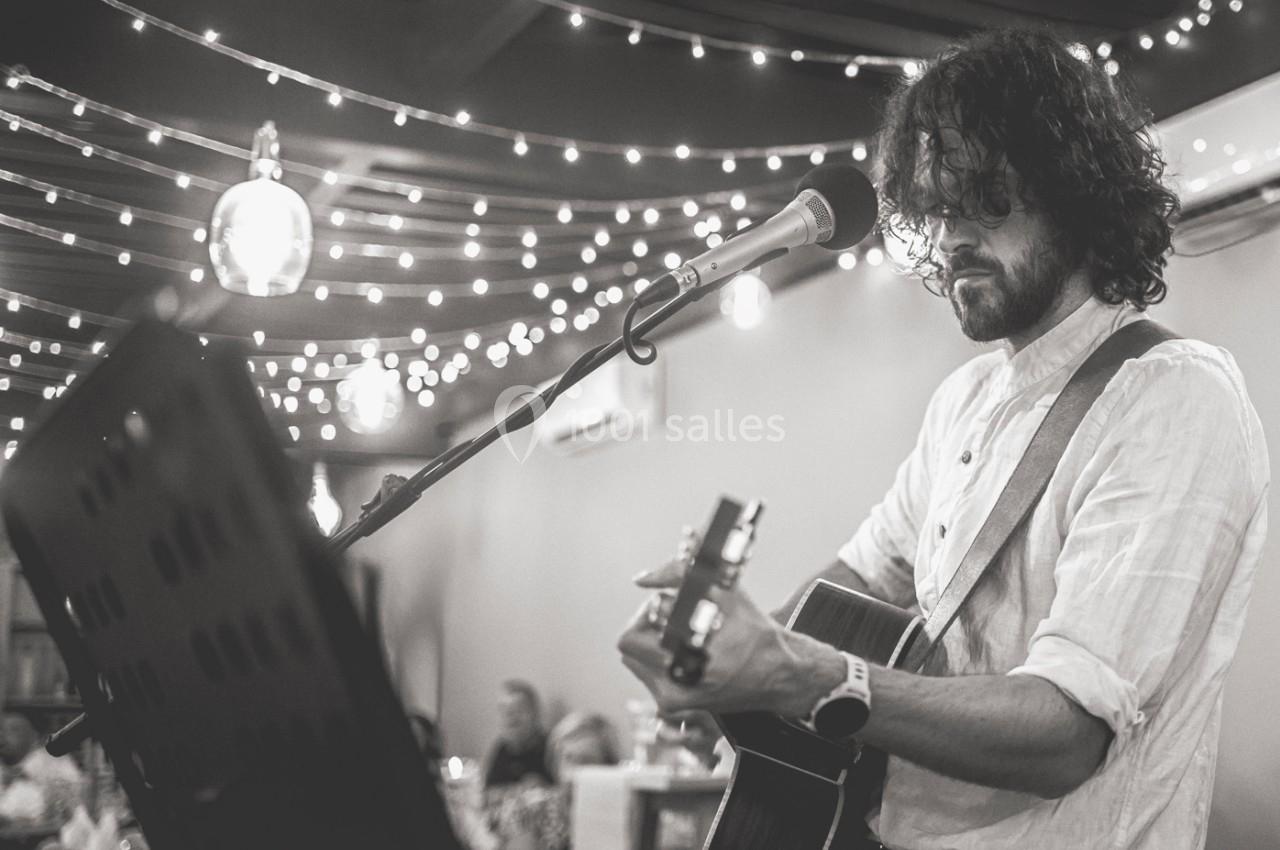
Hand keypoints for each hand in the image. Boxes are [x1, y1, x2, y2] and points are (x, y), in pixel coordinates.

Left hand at [617, 551, 838, 716]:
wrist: (778, 676)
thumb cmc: (754, 631)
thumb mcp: (725, 592)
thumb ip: (680, 574)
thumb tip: (642, 579)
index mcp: (690, 662)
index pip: (636, 632)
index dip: (651, 611)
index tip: (669, 603)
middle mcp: (677, 688)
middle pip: (629, 645)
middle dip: (646, 624)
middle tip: (672, 616)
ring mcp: (672, 702)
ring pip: (634, 659)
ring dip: (650, 640)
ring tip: (681, 633)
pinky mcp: (673, 706)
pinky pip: (647, 673)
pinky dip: (659, 656)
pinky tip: (685, 650)